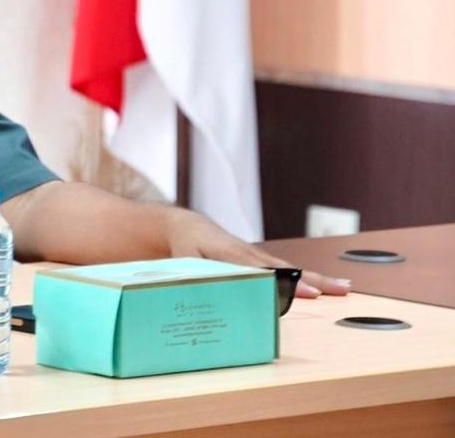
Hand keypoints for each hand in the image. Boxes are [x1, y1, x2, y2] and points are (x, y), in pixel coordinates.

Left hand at [166, 208, 351, 297]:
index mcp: (227, 253)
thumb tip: (210, 300)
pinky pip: (287, 270)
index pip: (257, 270)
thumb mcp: (185, 262)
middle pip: (281, 268)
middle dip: (306, 280)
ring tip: (342, 289)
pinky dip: (309, 278)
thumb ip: (196, 279)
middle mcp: (248, 253)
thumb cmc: (186, 248)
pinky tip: (330, 287)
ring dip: (315, 279)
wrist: (190, 227)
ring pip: (289, 268)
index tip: (300, 291)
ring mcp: (258, 256)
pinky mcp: (262, 260)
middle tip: (331, 292)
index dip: (277, 282)